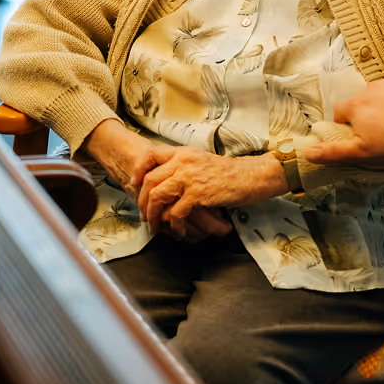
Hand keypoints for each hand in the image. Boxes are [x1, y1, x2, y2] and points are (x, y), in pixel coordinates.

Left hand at [85, 121, 230, 241]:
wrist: (249, 176)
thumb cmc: (227, 172)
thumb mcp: (201, 160)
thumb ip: (182, 165)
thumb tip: (163, 180)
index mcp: (182, 152)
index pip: (150, 155)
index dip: (138, 170)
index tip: (135, 185)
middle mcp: (182, 161)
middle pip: (149, 180)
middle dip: (142, 201)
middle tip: (145, 215)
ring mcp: (189, 177)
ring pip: (157, 197)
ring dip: (153, 216)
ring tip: (156, 227)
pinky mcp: (197, 194)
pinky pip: (175, 212)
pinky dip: (174, 225)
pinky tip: (178, 231)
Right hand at [304, 72, 383, 166]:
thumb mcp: (363, 152)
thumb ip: (335, 152)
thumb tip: (309, 154)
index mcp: (355, 106)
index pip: (339, 112)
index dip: (345, 125)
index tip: (357, 137)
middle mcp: (369, 89)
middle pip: (361, 103)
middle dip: (366, 115)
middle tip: (381, 133)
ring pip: (381, 95)